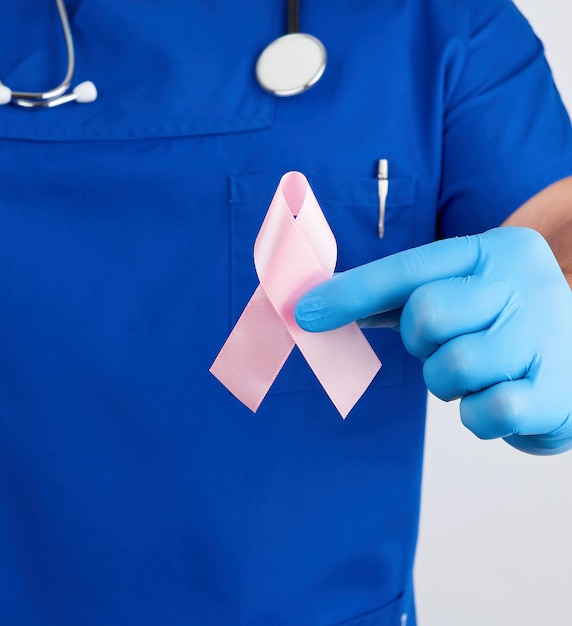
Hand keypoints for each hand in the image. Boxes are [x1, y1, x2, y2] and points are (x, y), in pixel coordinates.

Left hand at [295, 227, 571, 454]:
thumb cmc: (502, 322)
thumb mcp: (460, 291)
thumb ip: (395, 297)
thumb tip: (319, 305)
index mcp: (493, 251)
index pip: (407, 269)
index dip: (351, 292)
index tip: (304, 311)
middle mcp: (524, 283)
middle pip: (426, 315)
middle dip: (422, 342)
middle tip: (446, 344)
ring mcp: (545, 336)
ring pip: (451, 367)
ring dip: (447, 382)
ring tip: (477, 372)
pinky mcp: (556, 391)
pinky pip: (484, 413)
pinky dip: (476, 415)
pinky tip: (499, 397)